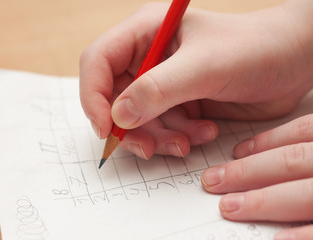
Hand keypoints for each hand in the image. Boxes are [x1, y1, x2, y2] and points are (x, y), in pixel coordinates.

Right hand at [80, 1, 312, 158]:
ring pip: (137, 121)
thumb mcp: (206, 66)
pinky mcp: (176, 104)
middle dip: (131, 128)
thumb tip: (118, 117)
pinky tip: (203, 133)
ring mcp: (162, 84)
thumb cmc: (254, 49)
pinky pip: (160, 130)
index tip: (106, 129)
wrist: (292, 63)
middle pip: (114, 99)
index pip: (98, 62)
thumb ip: (160, 89)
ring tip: (189, 140)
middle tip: (152, 147)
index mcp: (145, 33)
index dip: (93, 96)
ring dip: (159, 138)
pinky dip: (176, 139)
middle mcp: (148, 58)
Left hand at [201, 114, 312, 238]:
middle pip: (292, 161)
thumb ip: (309, 145)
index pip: (302, 130)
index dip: (266, 140)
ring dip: (262, 201)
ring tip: (227, 207)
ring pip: (305, 192)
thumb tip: (266, 154)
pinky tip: (275, 239)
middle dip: (247, 171)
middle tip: (211, 181)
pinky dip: (301, 235)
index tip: (235, 151)